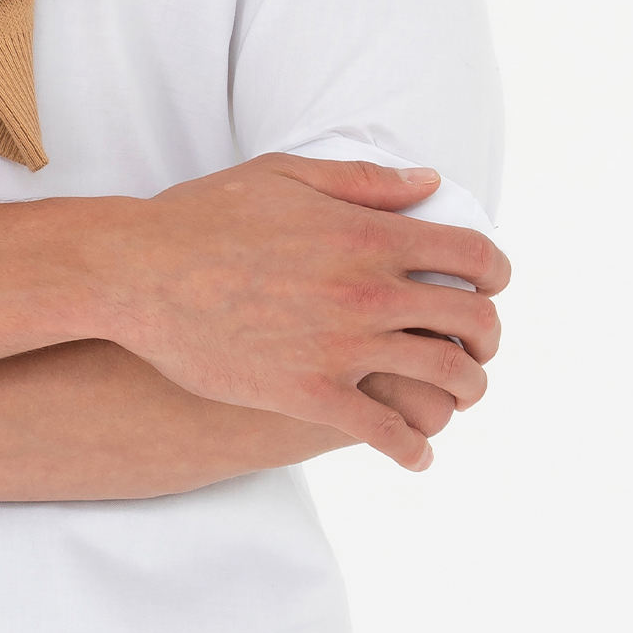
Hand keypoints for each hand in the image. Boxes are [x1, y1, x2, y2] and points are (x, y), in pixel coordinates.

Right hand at [110, 157, 507, 470]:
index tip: (490, 285)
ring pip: (445, 377)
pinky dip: (413, 449)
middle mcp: (371, 291)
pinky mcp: (310, 394)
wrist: (136, 275)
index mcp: (371, 235)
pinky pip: (385, 431)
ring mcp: (344, 345)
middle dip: (488, 336)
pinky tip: (417, 456)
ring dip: (466, 390)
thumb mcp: (285, 177)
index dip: (495, 273)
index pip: (474, 255)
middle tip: (479, 346)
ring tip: (458, 396)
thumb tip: (428, 183)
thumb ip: (365, 182)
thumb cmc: (202, 218)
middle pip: (473, 320)